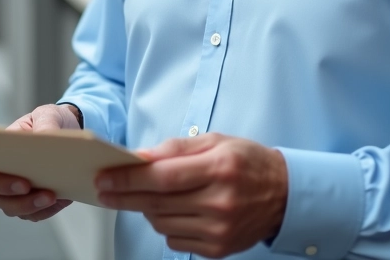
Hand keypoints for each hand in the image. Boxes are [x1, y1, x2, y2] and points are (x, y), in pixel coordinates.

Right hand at [0, 104, 82, 221]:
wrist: (67, 129)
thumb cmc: (49, 120)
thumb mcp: (47, 114)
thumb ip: (45, 124)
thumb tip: (45, 138)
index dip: (0, 184)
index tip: (24, 183)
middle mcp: (3, 177)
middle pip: (0, 200)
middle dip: (22, 202)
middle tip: (47, 195)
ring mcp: (17, 192)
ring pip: (18, 210)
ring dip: (36, 208)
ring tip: (55, 197)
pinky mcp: (34, 201)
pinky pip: (36, 214)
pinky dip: (49, 210)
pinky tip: (63, 199)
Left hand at [95, 134, 288, 258]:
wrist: (284, 195)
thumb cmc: (247, 162)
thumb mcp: (216, 141)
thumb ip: (175, 148)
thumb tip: (138, 158)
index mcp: (219, 168)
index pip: (163, 177)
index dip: (129, 179)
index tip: (105, 178)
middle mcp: (220, 202)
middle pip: (157, 203)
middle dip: (125, 196)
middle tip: (104, 189)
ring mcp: (220, 229)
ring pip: (162, 223)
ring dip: (146, 210)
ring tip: (148, 196)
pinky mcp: (218, 248)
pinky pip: (175, 240)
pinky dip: (166, 225)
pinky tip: (174, 211)